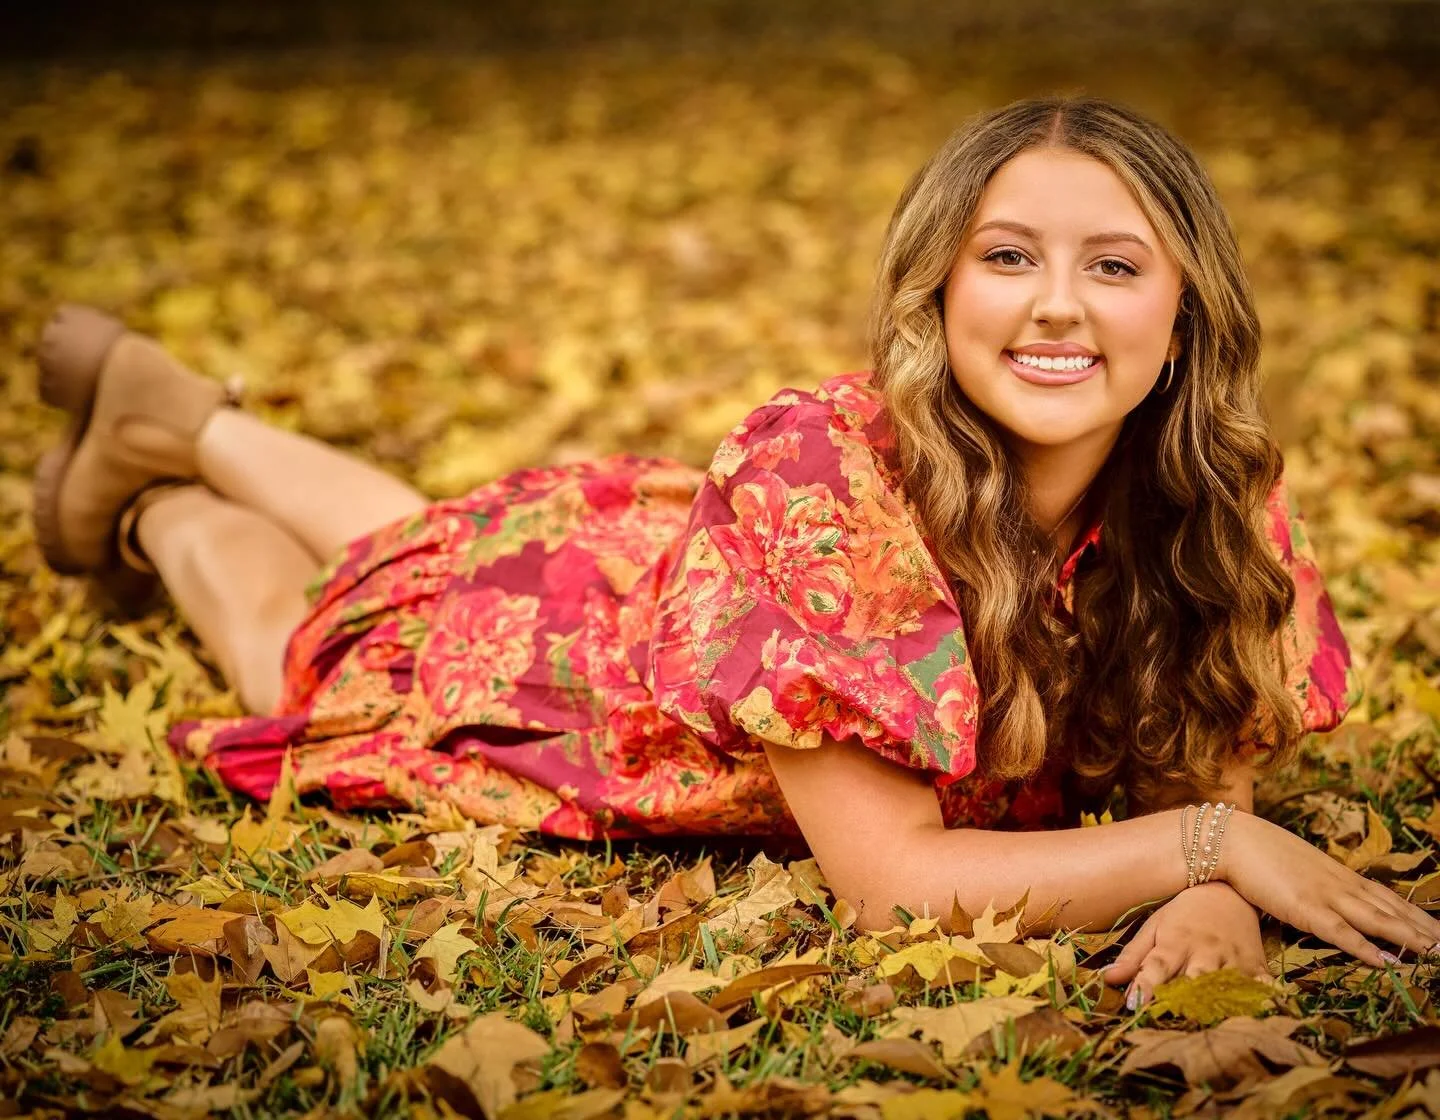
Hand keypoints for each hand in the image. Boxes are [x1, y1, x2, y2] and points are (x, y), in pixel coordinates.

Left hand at [1103, 882, 1268, 1009]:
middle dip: (1182, 1001)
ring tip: (1204, 1024)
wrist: (1228, 892)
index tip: (1133, 1006)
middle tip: (1169, 1020)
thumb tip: (1107, 979)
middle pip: (1193, 981)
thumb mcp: (1154, 926)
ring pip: (1226, 987)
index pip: (1157, 966)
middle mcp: (1205, 951)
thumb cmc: (1184, 914)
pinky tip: (1253, 1015)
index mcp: (1175, 942)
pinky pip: (1260, 989)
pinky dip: (1258, 1002)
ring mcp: (1233, 960)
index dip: (1146, 986)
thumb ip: (1133, 955)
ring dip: (1215, 1006)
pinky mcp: (1258, 968)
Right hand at [1218, 810, 1439, 967]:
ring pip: (1378, 920)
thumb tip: (1317, 894)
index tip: (1436, 927)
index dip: (1414, 913)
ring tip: (1436, 954)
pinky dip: (1365, 948)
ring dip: (1410, 938)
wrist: (1229, 838)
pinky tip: (1386, 962)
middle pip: (1392, 909)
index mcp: (1336, 873)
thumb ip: (1310, 881)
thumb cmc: (1254, 852)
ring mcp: (1325, 895)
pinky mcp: (1305, 908)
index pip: (1386, 895)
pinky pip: (1341, 933)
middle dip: (1424, 929)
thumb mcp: (1292, 865)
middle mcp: (1339, 883)